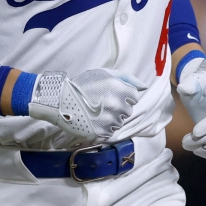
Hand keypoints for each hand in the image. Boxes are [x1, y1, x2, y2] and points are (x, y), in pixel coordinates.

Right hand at [28, 69, 146, 143]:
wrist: (60, 99)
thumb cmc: (83, 84)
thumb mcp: (105, 73)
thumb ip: (128, 78)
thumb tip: (144, 87)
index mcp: (120, 90)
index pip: (134, 97)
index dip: (124, 96)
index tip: (112, 94)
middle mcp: (116, 106)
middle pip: (128, 111)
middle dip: (119, 107)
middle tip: (103, 103)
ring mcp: (108, 120)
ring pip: (119, 122)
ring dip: (112, 118)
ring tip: (97, 111)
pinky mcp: (100, 132)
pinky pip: (110, 132)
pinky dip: (104, 128)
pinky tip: (94, 120)